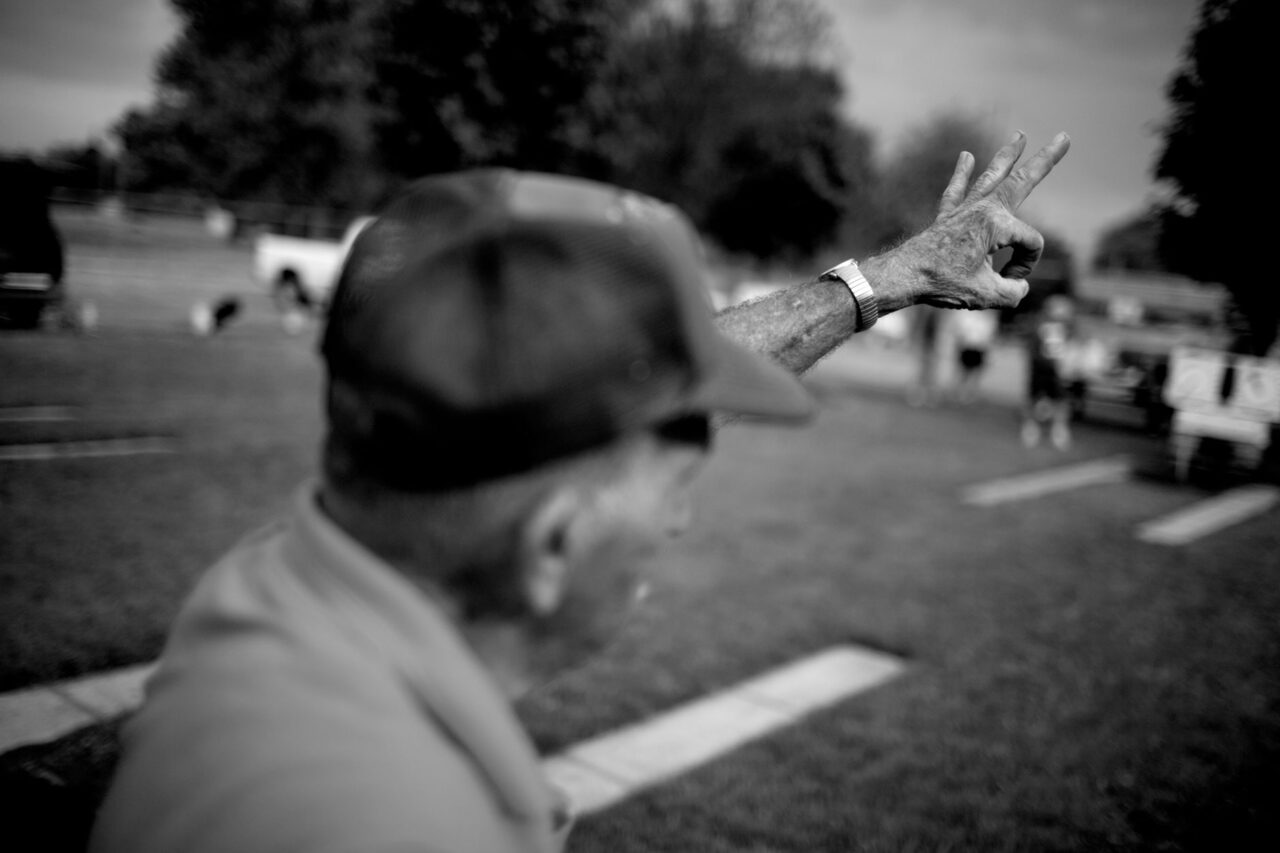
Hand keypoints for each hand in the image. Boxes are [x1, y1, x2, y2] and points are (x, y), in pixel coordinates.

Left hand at [887, 130, 1070, 310]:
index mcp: (997, 225)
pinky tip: (966, 156)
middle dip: (1045, 159)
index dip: (1025, 266)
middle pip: (1023, 181)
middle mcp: (983, 209)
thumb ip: (1013, 293)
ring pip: (991, 177)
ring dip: (1007, 157)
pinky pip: (956, 191)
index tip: (1007, 280)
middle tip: (1064, 136)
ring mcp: (964, 210)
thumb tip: (1017, 286)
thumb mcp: (987, 296)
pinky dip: (962, 174)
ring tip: (1019, 136)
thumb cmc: (944, 283)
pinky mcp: (947, 217)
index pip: (1031, 243)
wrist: (904, 276)